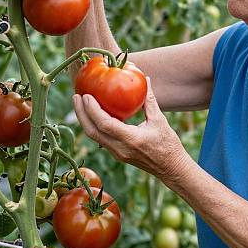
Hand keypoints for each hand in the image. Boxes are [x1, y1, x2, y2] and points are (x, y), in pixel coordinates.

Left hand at [73, 78, 191, 181]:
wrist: (171, 168)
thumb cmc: (168, 144)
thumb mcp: (159, 120)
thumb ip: (150, 100)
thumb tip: (145, 79)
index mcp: (131, 139)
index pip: (105, 124)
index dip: (92, 110)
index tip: (86, 96)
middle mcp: (120, 149)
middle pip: (92, 132)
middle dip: (81, 114)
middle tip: (76, 96)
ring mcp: (117, 154)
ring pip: (94, 137)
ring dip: (84, 120)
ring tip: (80, 103)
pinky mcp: (117, 154)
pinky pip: (100, 139)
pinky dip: (93, 125)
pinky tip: (93, 114)